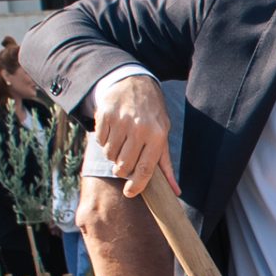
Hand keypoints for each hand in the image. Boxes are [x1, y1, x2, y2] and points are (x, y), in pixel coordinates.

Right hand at [95, 72, 176, 198]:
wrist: (134, 82)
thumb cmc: (152, 113)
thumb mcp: (163, 134)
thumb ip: (165, 164)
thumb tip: (175, 190)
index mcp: (157, 135)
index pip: (145, 169)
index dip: (137, 185)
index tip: (130, 193)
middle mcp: (139, 128)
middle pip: (124, 166)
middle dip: (123, 170)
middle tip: (126, 162)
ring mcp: (120, 121)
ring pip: (110, 155)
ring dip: (113, 155)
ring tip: (122, 144)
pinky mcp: (105, 115)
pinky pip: (100, 142)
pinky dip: (105, 142)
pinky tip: (113, 133)